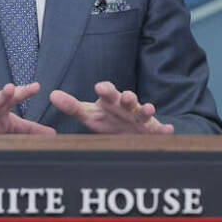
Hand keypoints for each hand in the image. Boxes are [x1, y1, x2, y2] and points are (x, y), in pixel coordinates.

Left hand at [49, 81, 174, 133]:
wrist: (129, 132)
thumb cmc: (108, 120)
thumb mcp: (89, 115)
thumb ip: (72, 106)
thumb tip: (52, 95)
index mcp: (111, 101)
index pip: (108, 91)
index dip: (105, 89)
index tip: (100, 88)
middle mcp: (127, 106)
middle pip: (128, 98)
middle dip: (128, 96)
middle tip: (126, 95)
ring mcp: (140, 117)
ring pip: (144, 111)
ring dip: (147, 109)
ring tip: (148, 108)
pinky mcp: (152, 129)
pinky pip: (159, 129)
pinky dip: (165, 129)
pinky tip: (169, 129)